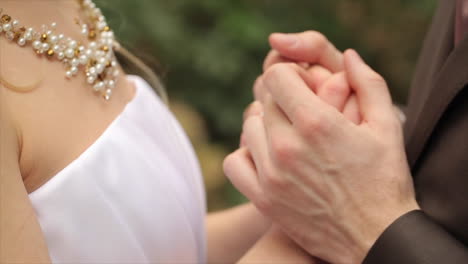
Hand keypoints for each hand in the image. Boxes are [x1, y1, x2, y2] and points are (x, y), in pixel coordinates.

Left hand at [224, 50, 419, 263]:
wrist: (376, 239)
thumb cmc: (385, 181)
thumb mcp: (388, 127)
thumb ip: (368, 84)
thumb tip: (349, 55)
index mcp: (316, 124)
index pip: (276, 76)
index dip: (290, 75)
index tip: (302, 87)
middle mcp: (288, 147)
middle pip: (264, 101)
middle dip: (282, 100)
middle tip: (301, 113)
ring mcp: (271, 175)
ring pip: (249, 128)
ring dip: (266, 125)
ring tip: (288, 136)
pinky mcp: (264, 199)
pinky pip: (235, 162)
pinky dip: (247, 154)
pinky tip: (268, 157)